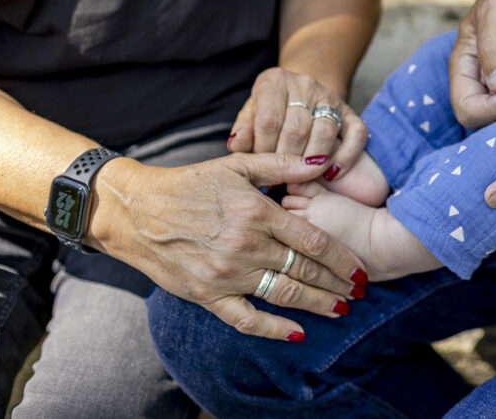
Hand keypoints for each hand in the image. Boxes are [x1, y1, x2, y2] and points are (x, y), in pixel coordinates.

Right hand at [93, 153, 367, 339]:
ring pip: (284, 293)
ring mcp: (226, 273)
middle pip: (304, 269)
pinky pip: (246, 318)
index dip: (340, 257)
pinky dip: (274, 328)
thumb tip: (322, 163)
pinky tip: (298, 332)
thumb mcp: (237, 165)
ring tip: (340, 309)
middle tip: (359, 291)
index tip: (359, 268)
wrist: (135, 211)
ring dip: (317, 304)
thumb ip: (282, 164)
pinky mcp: (207, 295)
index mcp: (257, 212)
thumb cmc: (189, 184)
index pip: (312, 239)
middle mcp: (246, 245)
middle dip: (336, 283)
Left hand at [228, 67, 366, 179]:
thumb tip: (237, 146)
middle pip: (297, 127)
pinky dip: (346, 156)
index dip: (264, 148)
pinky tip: (332, 174)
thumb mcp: (251, 114)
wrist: (299, 92)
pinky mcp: (350, 111)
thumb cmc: (270, 109)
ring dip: (314, 159)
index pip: (269, 119)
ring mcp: (330, 97)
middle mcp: (304, 84)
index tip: (262, 166)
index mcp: (274, 81)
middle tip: (280, 178)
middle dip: (287, 158)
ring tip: (303, 176)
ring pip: (325, 130)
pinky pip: (356, 133)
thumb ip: (244, 129)